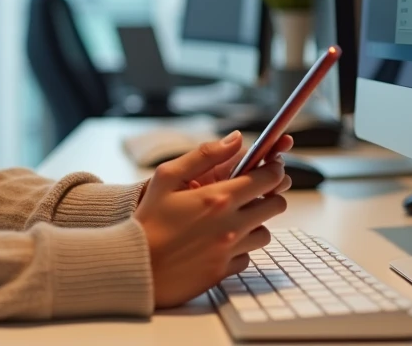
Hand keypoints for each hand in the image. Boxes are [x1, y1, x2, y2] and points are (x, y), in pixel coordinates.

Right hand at [134, 133, 288, 307]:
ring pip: (265, 233)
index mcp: (219, 198)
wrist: (135, 266)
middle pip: (275, 205)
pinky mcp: (224, 271)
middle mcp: (231, 226)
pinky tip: (219, 241)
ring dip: (255, 223)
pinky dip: (239, 248)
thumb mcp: (167, 177)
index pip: (267, 179)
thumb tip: (236, 139)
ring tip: (234, 218)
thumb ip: (205, 155)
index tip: (270, 167)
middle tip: (254, 192)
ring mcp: (230, 251)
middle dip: (270, 194)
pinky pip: (246, 256)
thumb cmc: (148, 219)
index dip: (273, 169)